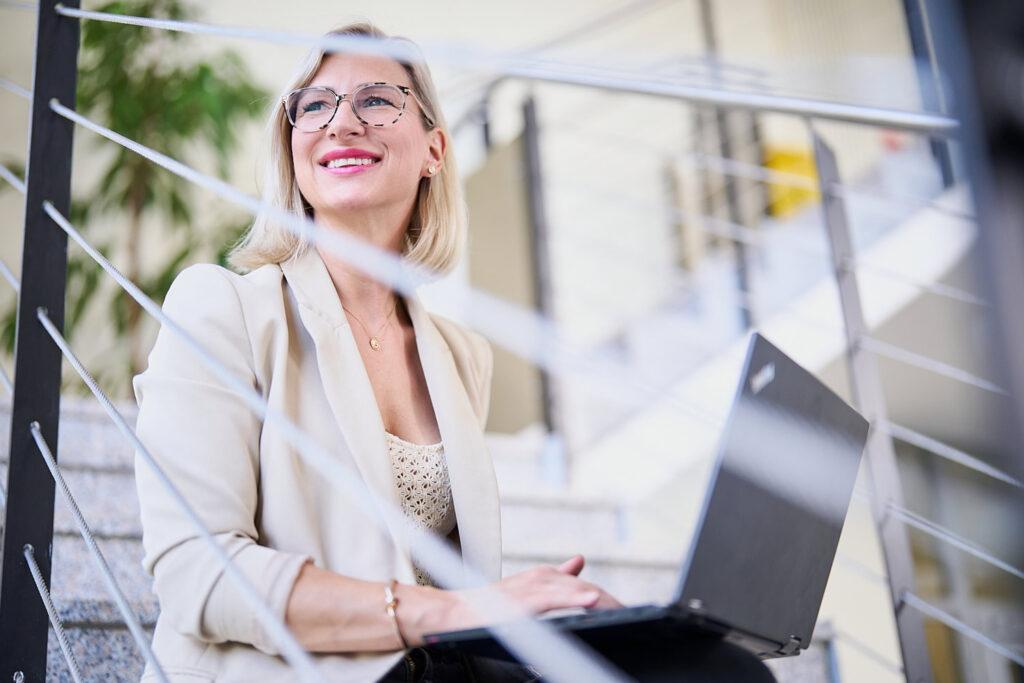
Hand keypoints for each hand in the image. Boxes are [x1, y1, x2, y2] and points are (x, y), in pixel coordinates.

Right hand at [430, 554, 621, 636]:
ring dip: (599, 600)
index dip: (606, 599)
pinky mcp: (521, 602)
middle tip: (635, 617)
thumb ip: (556, 577)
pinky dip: (573, 597)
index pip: (583, 587)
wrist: (454, 614)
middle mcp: (540, 578)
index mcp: (544, 578)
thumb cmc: (489, 607)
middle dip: (610, 602)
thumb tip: (579, 562)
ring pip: (572, 590)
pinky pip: (552, 599)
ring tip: (621, 611)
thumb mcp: (527, 588)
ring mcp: (530, 589)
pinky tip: (591, 600)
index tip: (627, 612)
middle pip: (584, 588)